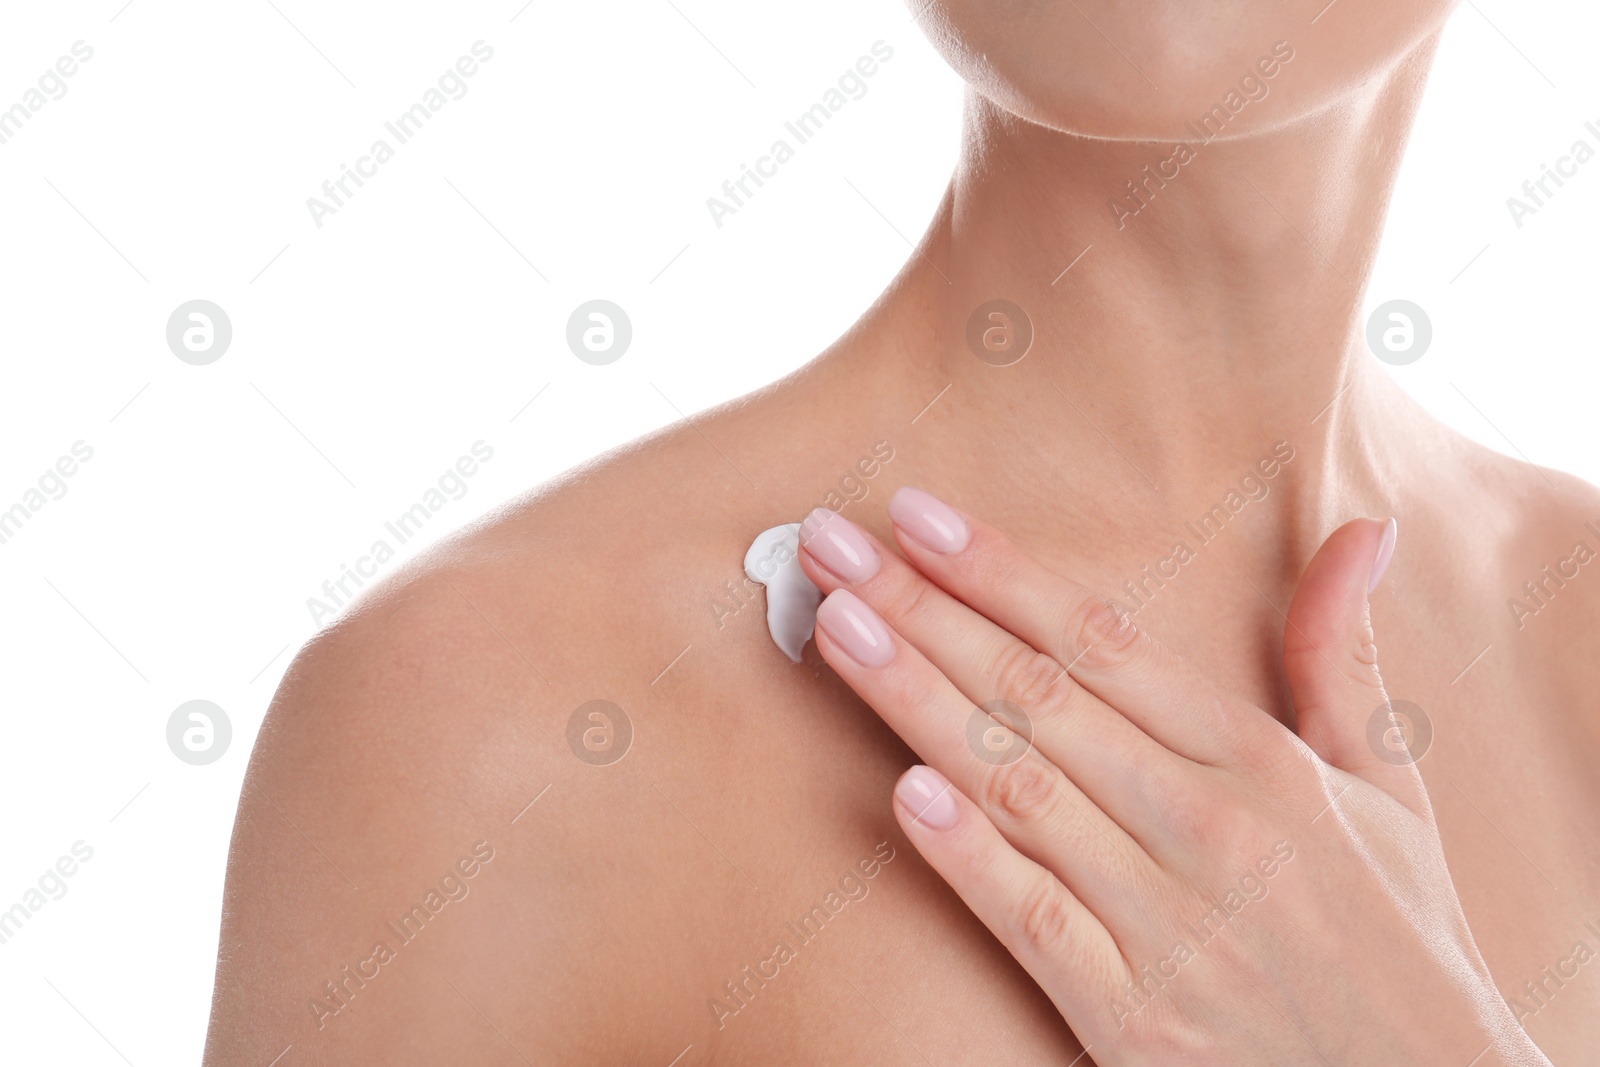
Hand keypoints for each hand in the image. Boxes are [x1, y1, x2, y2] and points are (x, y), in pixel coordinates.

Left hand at [796, 488, 1546, 1065]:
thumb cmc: (1396, 935)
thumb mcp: (1389, 789)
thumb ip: (1343, 658)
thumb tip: (1362, 530)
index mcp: (1262, 763)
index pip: (1102, 641)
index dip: (1000, 571)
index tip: (917, 515)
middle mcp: (1210, 829)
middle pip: (1037, 697)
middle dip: (923, 611)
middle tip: (830, 546)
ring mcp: (1167, 926)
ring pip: (1018, 789)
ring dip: (916, 703)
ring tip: (836, 631)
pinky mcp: (1133, 1017)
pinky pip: (1032, 920)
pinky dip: (967, 856)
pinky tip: (901, 793)